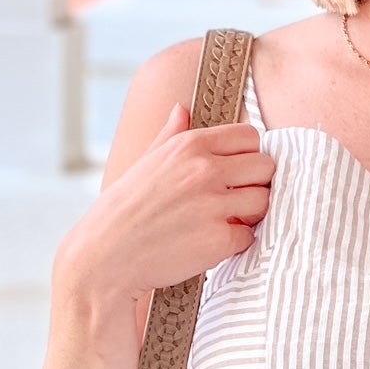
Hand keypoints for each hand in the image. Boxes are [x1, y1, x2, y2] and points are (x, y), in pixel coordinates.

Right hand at [65, 103, 275, 302]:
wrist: (104, 259)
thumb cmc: (123, 211)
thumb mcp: (145, 162)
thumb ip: (171, 135)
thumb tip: (182, 109)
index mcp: (189, 145)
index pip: (250, 136)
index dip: (247, 155)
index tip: (235, 172)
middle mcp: (204, 169)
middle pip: (265, 167)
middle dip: (255, 183)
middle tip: (234, 199)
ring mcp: (214, 205)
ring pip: (263, 201)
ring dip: (249, 214)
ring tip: (223, 221)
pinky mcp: (219, 239)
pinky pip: (249, 236)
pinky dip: (234, 243)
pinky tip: (210, 244)